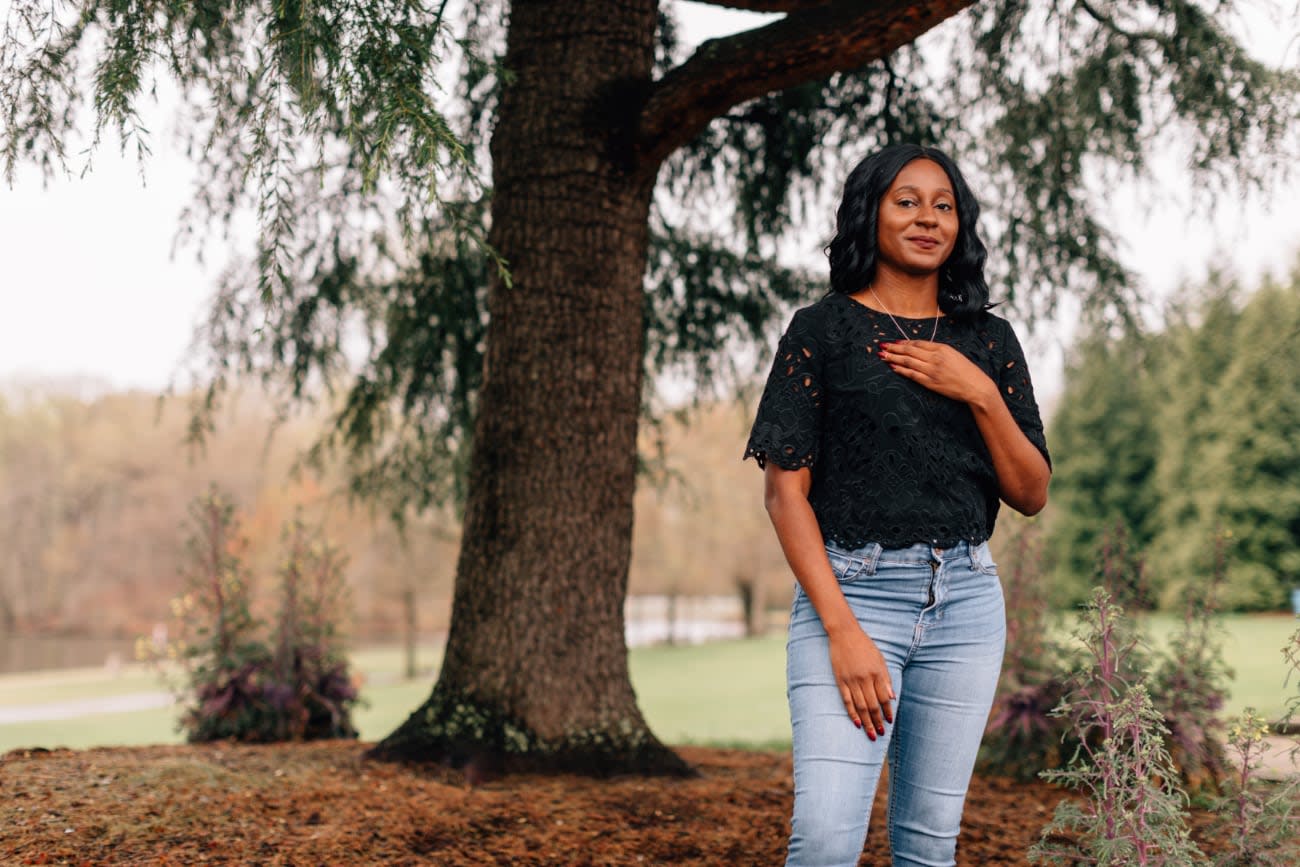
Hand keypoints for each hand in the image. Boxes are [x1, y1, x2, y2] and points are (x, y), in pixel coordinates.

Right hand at [828, 626, 894, 738]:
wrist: (844, 634)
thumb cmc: (864, 646)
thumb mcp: (880, 659)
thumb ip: (886, 679)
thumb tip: (892, 697)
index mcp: (876, 673)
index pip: (884, 698)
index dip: (887, 711)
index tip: (890, 721)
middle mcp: (864, 679)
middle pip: (872, 705)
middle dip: (877, 721)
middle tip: (880, 734)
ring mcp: (851, 680)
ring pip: (860, 706)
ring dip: (866, 722)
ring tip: (870, 734)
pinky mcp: (840, 680)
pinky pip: (846, 701)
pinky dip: (852, 713)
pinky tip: (856, 723)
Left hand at [879, 339, 996, 406]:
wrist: (976, 386)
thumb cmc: (967, 371)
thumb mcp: (953, 354)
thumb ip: (937, 351)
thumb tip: (920, 349)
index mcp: (942, 348)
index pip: (918, 343)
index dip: (904, 342)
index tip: (894, 342)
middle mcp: (936, 358)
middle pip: (910, 351)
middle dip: (894, 348)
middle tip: (882, 345)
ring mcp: (932, 371)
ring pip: (908, 362)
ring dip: (893, 358)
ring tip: (883, 355)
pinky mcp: (931, 383)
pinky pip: (912, 375)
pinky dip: (901, 370)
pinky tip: (893, 367)